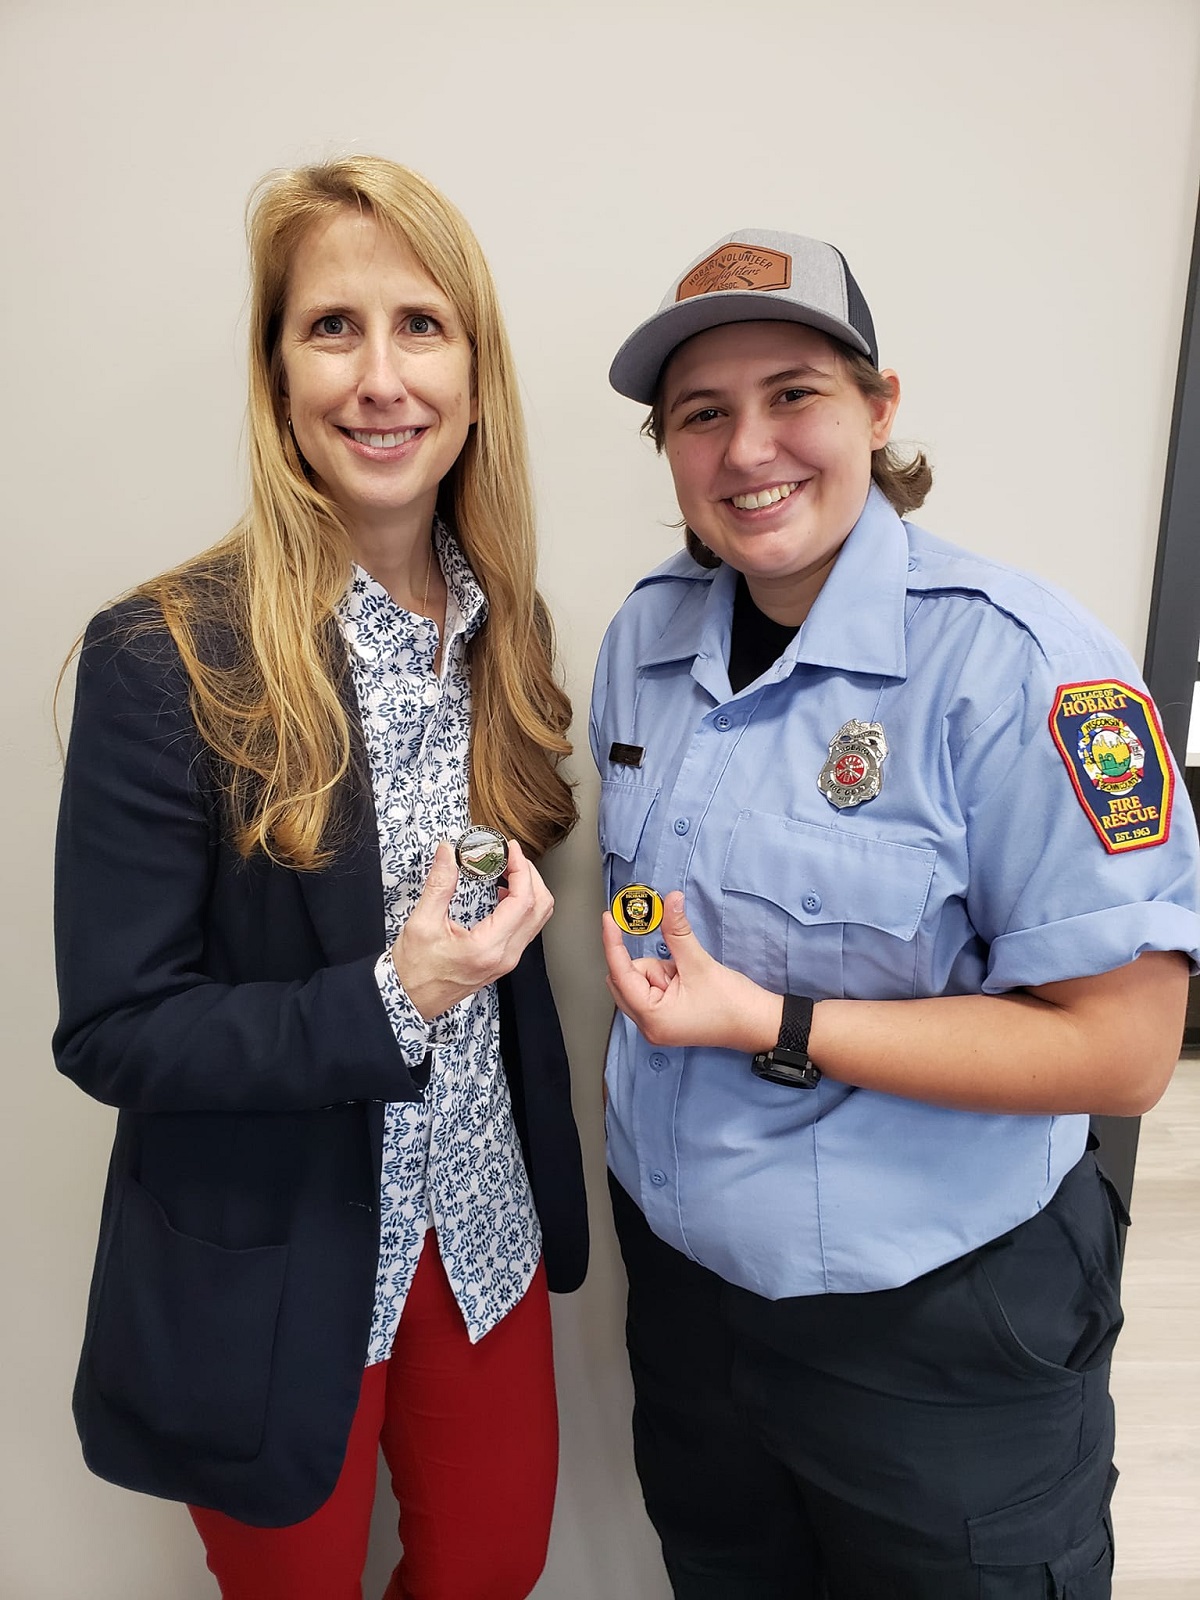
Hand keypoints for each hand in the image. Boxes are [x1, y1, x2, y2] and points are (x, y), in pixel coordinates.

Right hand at [392, 839, 552, 1020]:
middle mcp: (505, 956)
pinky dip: (523, 904)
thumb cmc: (414, 969)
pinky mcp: (503, 959)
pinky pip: (527, 927)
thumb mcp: (422, 923)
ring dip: (529, 889)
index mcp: (488, 947)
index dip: (522, 869)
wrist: (409, 999)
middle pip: (541, 907)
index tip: (510, 850)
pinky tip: (502, 892)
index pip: (524, 901)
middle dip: (530, 876)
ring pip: (538, 918)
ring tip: (507, 870)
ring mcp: (507, 960)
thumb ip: (439, 884)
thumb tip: (448, 852)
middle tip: (511, 857)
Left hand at [601, 890, 780, 1053]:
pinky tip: (686, 984)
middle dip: (650, 965)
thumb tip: (670, 901)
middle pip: (625, 979)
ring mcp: (656, 1025)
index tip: (609, 918)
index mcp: (652, 1018)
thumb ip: (677, 931)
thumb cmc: (732, 1004)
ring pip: (639, 982)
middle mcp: (648, 1026)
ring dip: (660, 972)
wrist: (757, 1023)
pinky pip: (651, 989)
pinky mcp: (665, 1019)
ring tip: (688, 980)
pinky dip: (664, 978)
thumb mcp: (699, 963)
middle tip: (676, 965)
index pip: (620, 973)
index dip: (613, 943)